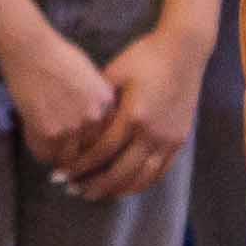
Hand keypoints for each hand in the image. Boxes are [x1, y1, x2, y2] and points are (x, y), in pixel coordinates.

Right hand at [0, 26, 116, 174]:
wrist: (30, 49)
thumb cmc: (60, 57)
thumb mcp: (92, 78)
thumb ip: (100, 103)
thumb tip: (99, 130)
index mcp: (108, 103)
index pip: (111, 140)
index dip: (101, 153)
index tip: (94, 160)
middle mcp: (94, 118)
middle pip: (93, 155)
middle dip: (84, 165)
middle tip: (76, 171)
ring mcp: (71, 127)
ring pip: (70, 161)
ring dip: (63, 165)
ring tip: (58, 165)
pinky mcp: (48, 132)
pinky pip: (46, 155)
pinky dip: (43, 155)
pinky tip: (41, 148)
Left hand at [71, 24, 209, 200]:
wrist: (183, 51)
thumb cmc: (144, 56)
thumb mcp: (115, 72)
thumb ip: (98, 100)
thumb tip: (77, 123)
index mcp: (133, 115)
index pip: (102, 151)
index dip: (81, 166)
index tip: (62, 174)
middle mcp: (153, 133)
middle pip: (121, 171)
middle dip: (96, 185)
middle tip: (74, 191)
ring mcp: (169, 139)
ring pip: (143, 178)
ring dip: (119, 190)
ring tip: (97, 194)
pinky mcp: (180, 140)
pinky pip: (161, 171)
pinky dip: (142, 183)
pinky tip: (126, 187)